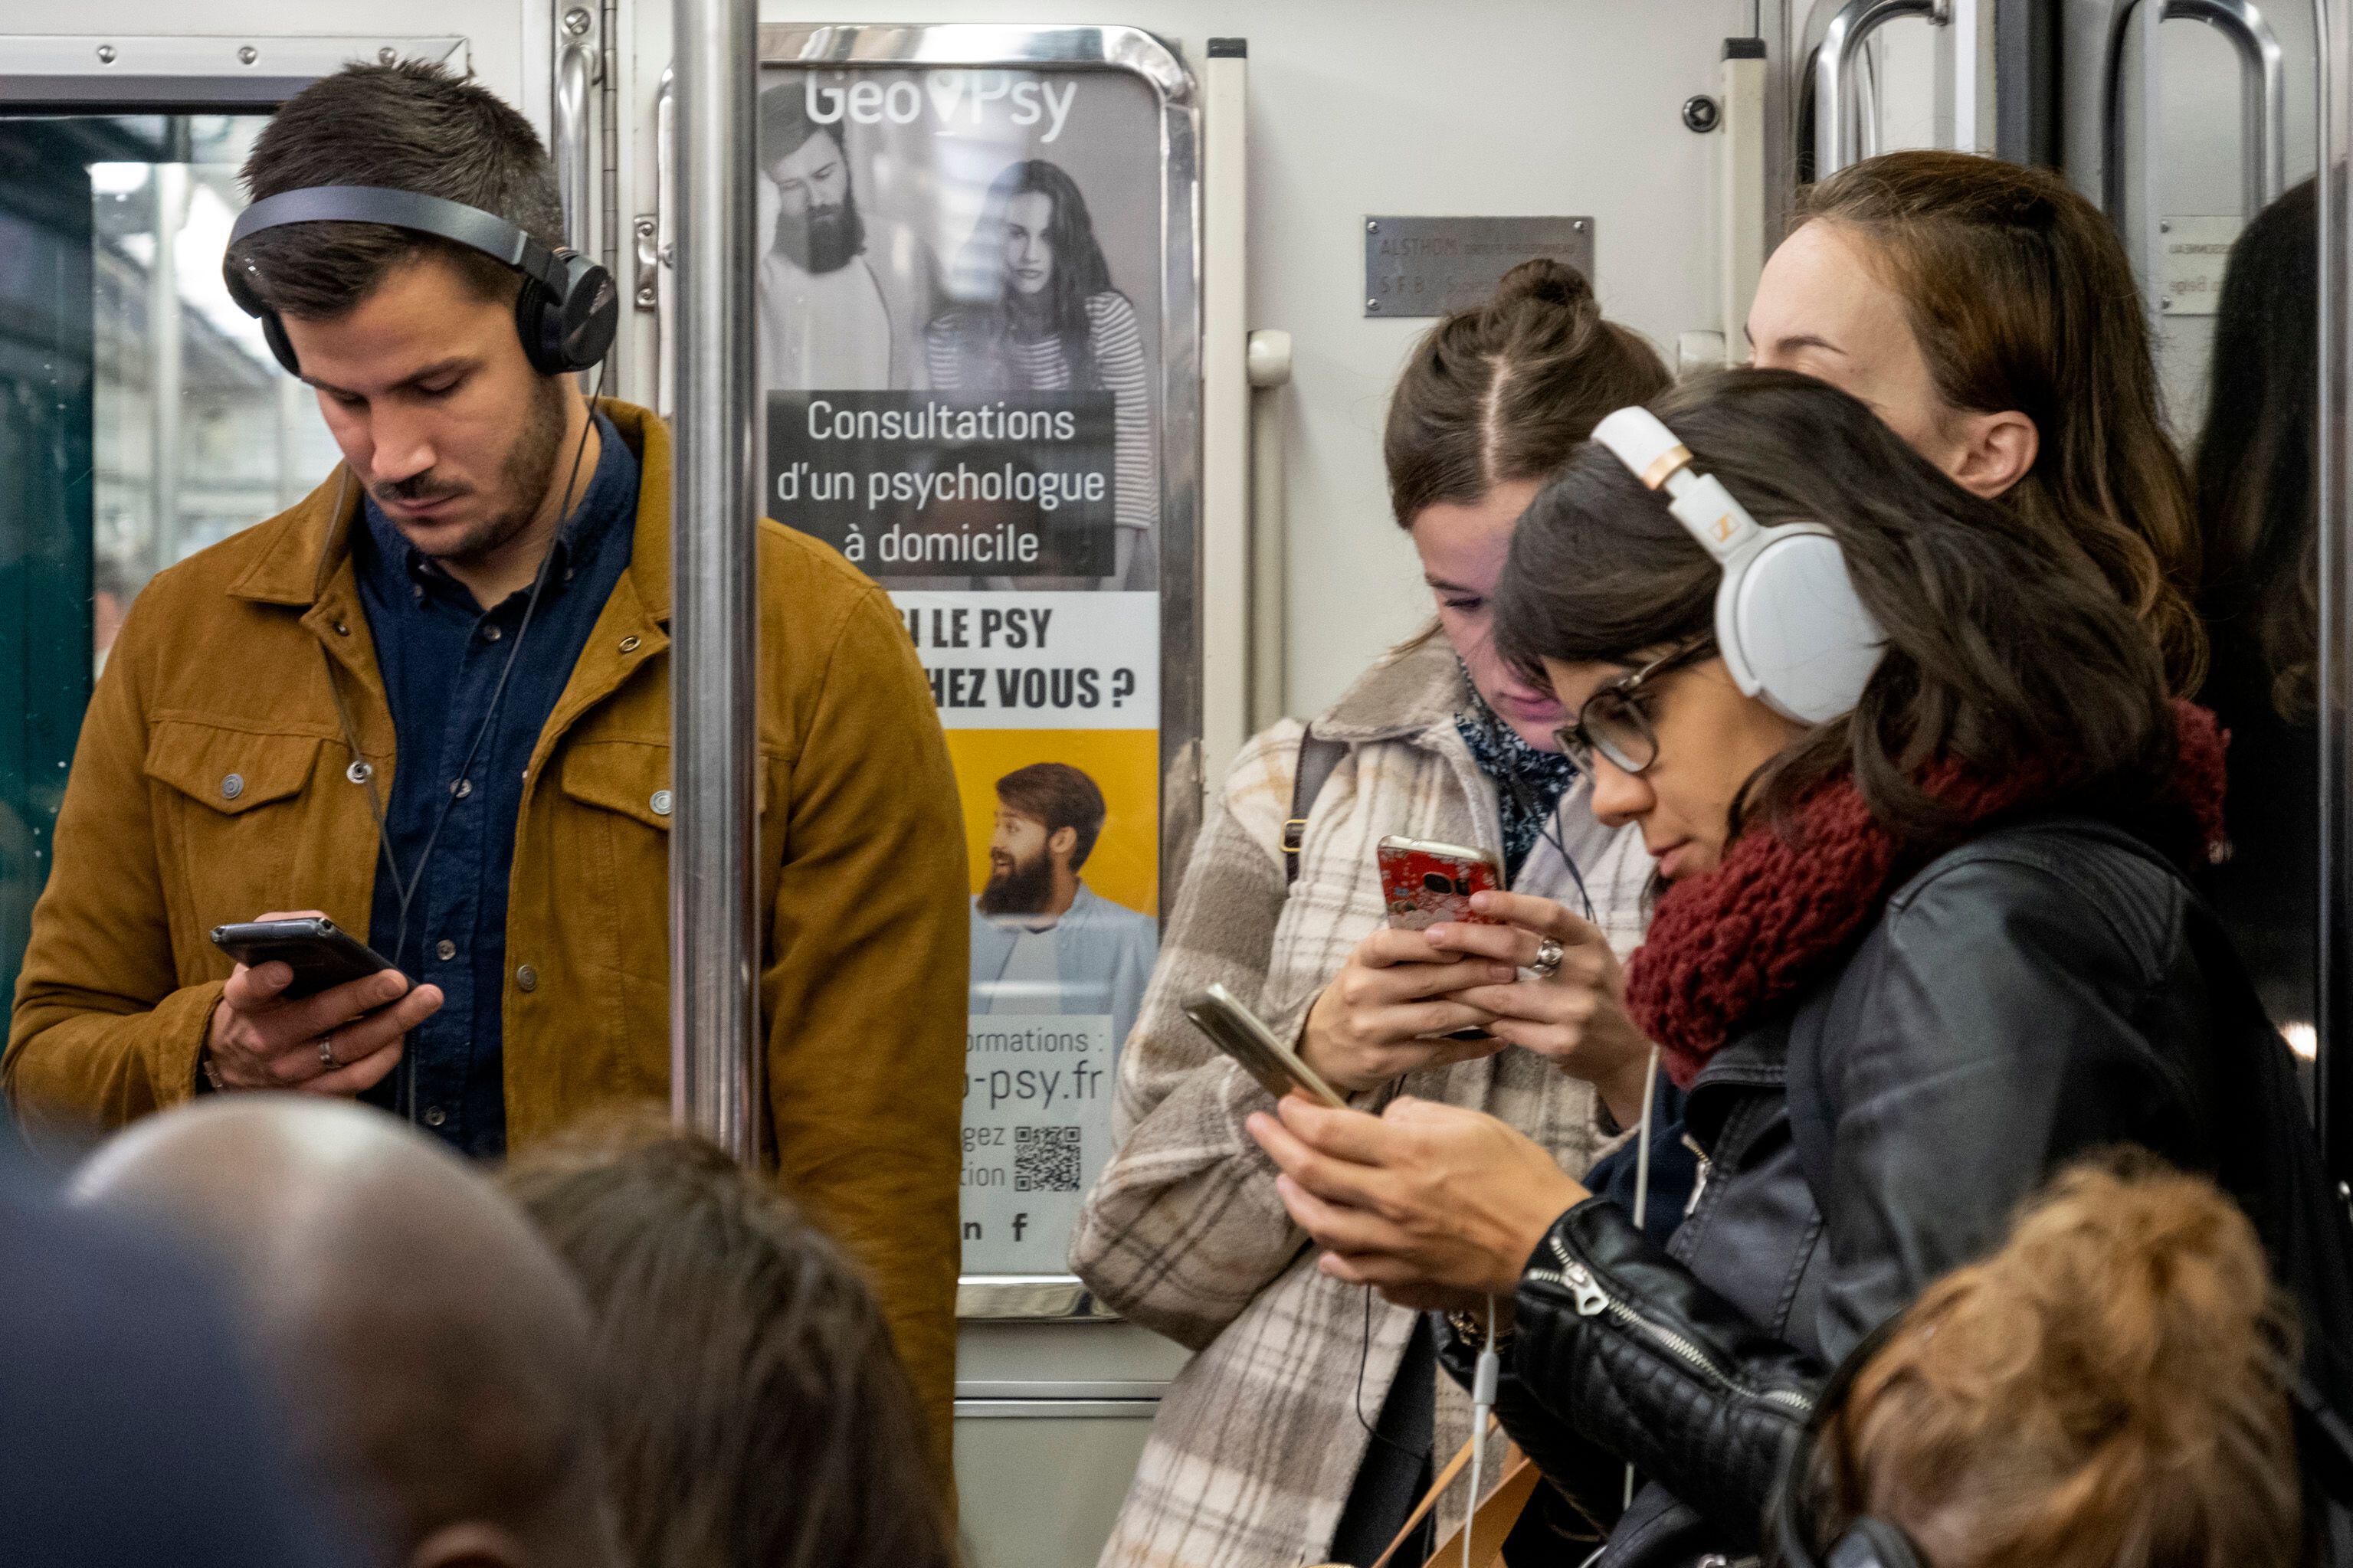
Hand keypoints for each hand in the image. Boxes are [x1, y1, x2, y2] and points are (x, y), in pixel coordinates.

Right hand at [206, 910, 442, 1095]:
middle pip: (317, 1016)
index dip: (264, 981)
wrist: (235, 1063)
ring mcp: (289, 1071)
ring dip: (393, 1023)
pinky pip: (358, 1077)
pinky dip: (386, 1054)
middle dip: (361, 996)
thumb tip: (323, 923)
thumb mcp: (253, 966)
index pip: (249, 990)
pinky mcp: (313, 1093)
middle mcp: (264, 1039)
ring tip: (425, 999)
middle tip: (396, 980)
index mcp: (246, 1003)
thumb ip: (279, 936)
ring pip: (348, 1049)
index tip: (283, 970)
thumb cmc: (259, 1002)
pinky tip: (404, 1031)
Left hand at [1247, 1094, 1588, 1300]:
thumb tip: (1382, 1124)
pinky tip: (1326, 1244)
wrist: (1552, 1245)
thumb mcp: (1472, 1123)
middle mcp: (1391, 1201)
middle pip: (1311, 1174)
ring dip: (1295, 1200)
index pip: (1330, 1131)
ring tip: (1285, 1182)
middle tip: (1259, 1128)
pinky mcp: (1405, 1277)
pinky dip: (1332, 1255)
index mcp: (1408, 1155)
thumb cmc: (1520, 1178)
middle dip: (1276, 1146)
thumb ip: (1416, 1118)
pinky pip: (1353, 1269)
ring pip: (1321, 1225)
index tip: (1284, 1102)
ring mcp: (1394, 1245)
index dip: (1296, 1114)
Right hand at [1298, 926, 1515, 1092]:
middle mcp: (1363, 991)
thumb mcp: (1370, 965)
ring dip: (1479, 1009)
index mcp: (1361, 959)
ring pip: (1437, 1017)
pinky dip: (1471, 1047)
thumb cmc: (1361, 995)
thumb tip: (1468, 929)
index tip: (1471, 940)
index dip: (1433, 943)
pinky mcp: (1383, 1062)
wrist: (1321, 1047)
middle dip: (1474, 974)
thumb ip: (1408, 950)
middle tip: (1510, 969)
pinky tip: (1496, 1040)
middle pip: (1427, 980)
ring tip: (1509, 1000)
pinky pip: (1437, 1052)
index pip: (1395, 943)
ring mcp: (1371, 1029)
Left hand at [1425, 890, 1654, 1124]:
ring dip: (1462, 984)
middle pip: (1516, 948)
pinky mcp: (1560, 1043)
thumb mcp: (1585, 955)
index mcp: (1591, 942)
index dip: (1510, 904)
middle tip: (1433, 936)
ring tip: (1434, 974)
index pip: (1549, 914)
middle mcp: (1586, 973)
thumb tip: (1488, 911)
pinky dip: (1479, 1016)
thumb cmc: (1597, 992)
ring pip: (1501, 994)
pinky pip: (1506, 1026)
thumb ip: (1546, 936)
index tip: (1475, 899)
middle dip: (1467, 939)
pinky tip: (1459, 1008)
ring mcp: (1574, 1011)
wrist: (1631, 1051)